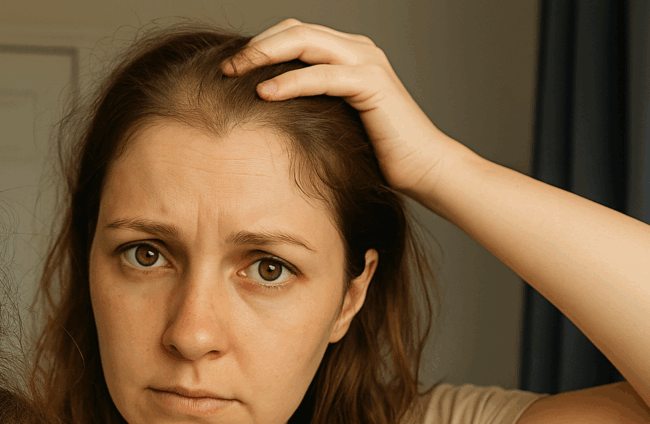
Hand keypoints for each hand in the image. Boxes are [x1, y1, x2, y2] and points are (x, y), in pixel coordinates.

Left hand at [224, 18, 461, 203]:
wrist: (423, 168)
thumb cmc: (376, 153)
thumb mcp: (332, 121)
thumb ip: (308, 104)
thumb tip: (260, 109)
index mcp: (347, 53)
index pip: (294, 33)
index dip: (260, 44)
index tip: (230, 68)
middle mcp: (357, 49)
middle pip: (295, 30)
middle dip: (256, 45)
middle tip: (226, 67)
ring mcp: (366, 62)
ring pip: (305, 41)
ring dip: (265, 54)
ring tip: (235, 72)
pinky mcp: (372, 84)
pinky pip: (322, 74)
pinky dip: (290, 81)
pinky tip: (265, 92)